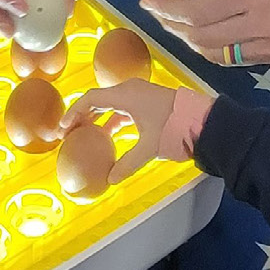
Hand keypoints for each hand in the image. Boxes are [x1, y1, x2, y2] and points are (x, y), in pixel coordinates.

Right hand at [61, 80, 176, 182]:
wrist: (205, 122)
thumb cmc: (175, 130)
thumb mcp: (149, 149)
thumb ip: (127, 163)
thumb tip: (110, 179)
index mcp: (126, 95)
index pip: (91, 99)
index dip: (74, 113)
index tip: (63, 128)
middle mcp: (131, 90)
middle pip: (98, 100)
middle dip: (82, 116)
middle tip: (69, 133)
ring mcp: (141, 95)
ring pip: (111, 105)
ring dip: (97, 119)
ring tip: (85, 136)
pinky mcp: (149, 103)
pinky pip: (123, 109)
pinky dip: (113, 121)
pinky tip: (108, 137)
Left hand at [139, 0, 269, 64]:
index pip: (194, 11)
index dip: (165, 9)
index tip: (147, 2)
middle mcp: (257, 23)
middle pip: (198, 36)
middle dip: (172, 26)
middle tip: (161, 12)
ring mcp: (268, 44)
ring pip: (214, 53)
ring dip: (190, 41)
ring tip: (179, 25)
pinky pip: (235, 60)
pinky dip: (213, 51)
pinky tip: (207, 37)